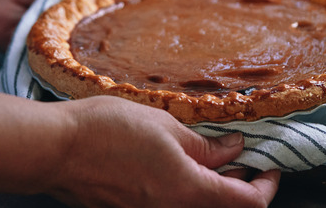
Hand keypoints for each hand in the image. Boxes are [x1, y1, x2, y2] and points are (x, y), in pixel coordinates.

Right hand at [50, 96, 279, 207]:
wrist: (56, 150)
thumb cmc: (106, 131)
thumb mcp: (166, 126)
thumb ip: (205, 145)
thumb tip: (233, 149)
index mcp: (189, 192)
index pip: (248, 203)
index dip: (267, 185)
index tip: (270, 165)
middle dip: (241, 185)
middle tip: (240, 155)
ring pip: (198, 206)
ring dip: (213, 186)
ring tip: (209, 152)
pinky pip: (172, 204)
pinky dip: (186, 188)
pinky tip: (177, 160)